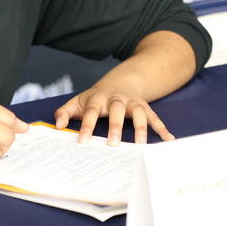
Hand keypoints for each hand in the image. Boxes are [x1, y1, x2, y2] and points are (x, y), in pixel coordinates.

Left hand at [53, 85, 173, 146]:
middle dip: (115, 126)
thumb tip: (57, 125)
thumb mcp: (79, 101)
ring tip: (141, 144)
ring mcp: (132, 102)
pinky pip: (154, 117)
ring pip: (138, 112)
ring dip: (141, 127)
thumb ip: (65, 111)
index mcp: (97, 98)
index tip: (83, 141)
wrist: (122, 80)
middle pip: (116, 110)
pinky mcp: (145, 107)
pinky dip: (162, 128)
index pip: (91, 112)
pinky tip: (168, 139)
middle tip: (113, 144)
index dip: (87, 125)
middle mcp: (116, 99)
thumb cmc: (96, 97)